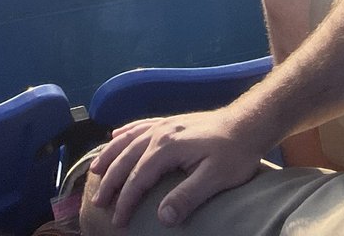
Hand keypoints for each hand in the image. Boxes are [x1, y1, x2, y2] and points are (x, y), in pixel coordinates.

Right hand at [88, 108, 263, 227]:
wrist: (248, 124)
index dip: (126, 200)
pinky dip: (125, 132)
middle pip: (126, 157)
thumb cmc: (234, 154)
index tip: (117, 221)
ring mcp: (164, 124)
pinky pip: (140, 125)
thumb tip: (161, 217)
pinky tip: (116, 135)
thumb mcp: (215, 179)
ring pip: (128, 139)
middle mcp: (160, 132)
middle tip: (98, 202)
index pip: (138, 178)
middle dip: (110, 180)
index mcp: (167, 147)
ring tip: (94, 170)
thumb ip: (187, 197)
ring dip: (110, 155)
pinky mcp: (171, 121)